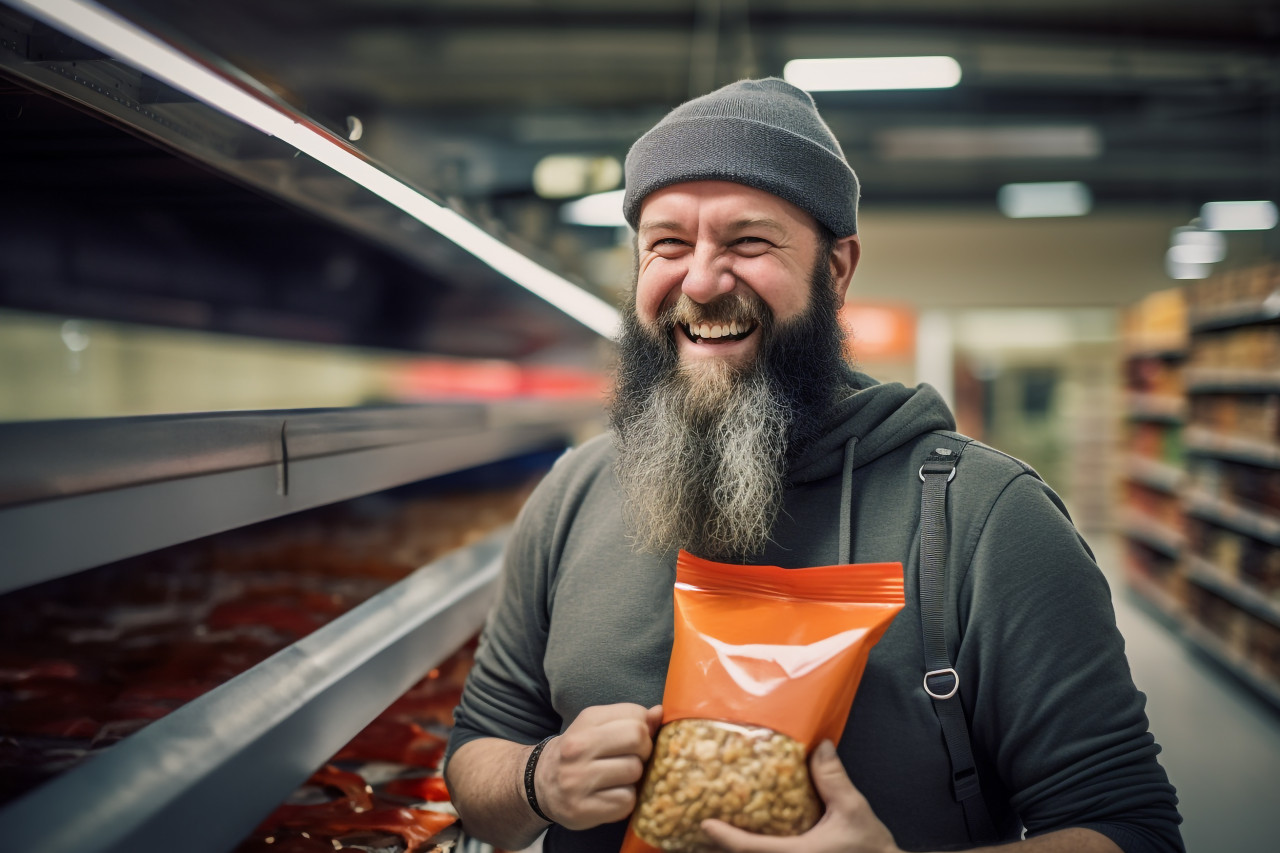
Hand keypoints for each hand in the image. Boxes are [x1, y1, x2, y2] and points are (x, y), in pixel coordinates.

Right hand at [535, 702, 662, 829]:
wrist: (540, 784)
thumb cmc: (580, 752)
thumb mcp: (599, 728)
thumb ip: (630, 719)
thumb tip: (659, 712)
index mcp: (586, 721)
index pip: (636, 714)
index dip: (644, 728)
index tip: (634, 739)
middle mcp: (577, 748)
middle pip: (638, 739)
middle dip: (644, 751)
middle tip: (632, 759)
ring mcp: (577, 779)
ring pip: (634, 772)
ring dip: (634, 778)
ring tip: (618, 779)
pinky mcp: (581, 809)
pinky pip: (626, 801)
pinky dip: (625, 801)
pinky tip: (611, 796)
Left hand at [701, 740, 900, 852]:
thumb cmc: (870, 847)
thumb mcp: (853, 809)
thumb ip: (832, 779)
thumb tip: (819, 745)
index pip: (750, 849)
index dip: (725, 838)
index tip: (704, 824)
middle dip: (719, 847)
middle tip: (699, 824)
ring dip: (734, 851)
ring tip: (714, 834)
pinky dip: (752, 851)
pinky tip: (745, 840)